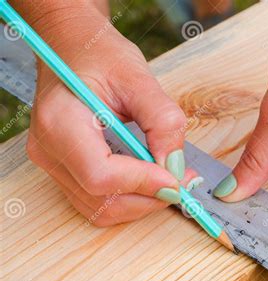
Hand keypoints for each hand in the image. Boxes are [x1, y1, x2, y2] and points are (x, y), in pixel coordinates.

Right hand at [25, 5, 196, 225]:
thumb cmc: (100, 56)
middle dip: (149, 196)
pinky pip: (97, 202)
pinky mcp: (63, 170)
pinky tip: (149, 179)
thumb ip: (163, 122)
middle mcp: (49, 150)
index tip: (177, 178)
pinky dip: (129, 198)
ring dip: (142, 201)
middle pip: (103, 200)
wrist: (73, 49)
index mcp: (61, 122)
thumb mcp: (138, 78)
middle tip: (183, 181)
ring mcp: (53, 164)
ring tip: (169, 178)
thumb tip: (177, 167)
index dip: (144, 182)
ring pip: (101, 209)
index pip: (101, 175)